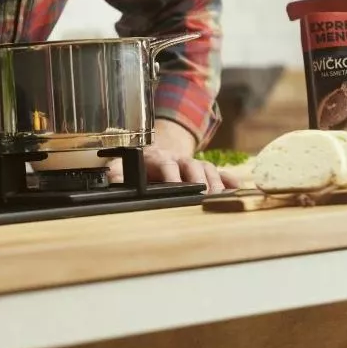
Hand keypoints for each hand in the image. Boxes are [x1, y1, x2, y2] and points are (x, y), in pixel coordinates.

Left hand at [109, 120, 239, 193]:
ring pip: (208, 168)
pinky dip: (229, 179)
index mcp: (159, 158)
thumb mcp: (124, 165)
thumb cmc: (140, 164)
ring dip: (215, 182)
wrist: (157, 149)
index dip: (172, 175)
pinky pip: (221, 172)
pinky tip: (236, 188)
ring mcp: (193, 164)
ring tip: (220, 198)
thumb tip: (110, 179)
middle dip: (200, 180)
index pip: (166, 164)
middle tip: (206, 197)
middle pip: (192, 166)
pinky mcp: (205, 171)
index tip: (176, 187)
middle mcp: (178, 159)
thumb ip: (117, 173)